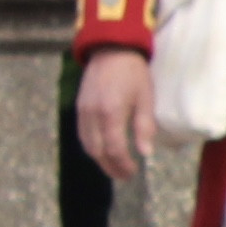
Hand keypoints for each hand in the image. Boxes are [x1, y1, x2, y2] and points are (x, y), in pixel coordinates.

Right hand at [71, 49, 147, 184]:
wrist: (111, 51)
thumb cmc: (134, 74)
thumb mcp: (146, 99)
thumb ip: (144, 127)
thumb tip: (145, 153)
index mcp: (111, 113)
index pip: (114, 148)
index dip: (123, 164)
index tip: (133, 172)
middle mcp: (92, 114)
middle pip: (96, 150)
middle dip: (110, 166)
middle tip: (125, 176)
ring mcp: (82, 111)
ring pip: (86, 144)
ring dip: (100, 159)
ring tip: (115, 167)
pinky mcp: (79, 107)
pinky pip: (82, 133)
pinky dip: (92, 146)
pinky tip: (103, 150)